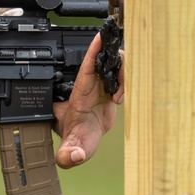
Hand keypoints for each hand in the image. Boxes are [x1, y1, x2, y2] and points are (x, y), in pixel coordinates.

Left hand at [53, 32, 124, 167]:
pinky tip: (120, 99)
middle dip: (114, 59)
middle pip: (103, 61)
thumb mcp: (69, 152)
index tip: (100, 37)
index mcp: (79, 95)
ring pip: (114, 67)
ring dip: (123, 75)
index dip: (93, 52)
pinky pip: (120, 77)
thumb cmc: (75, 142)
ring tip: (119, 96)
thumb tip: (74, 157)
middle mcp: (89, 87)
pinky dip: (126, 84)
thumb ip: (68, 156)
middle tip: (119, 77)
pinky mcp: (109, 91)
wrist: (82, 142)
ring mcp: (99, 87)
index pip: (86, 68)